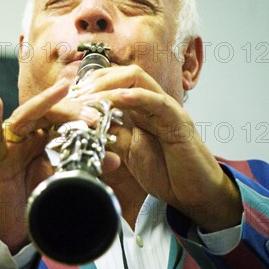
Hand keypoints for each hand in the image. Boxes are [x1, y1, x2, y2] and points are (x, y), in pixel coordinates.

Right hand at [0, 79, 98, 252]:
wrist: (11, 227)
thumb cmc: (36, 197)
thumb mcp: (65, 179)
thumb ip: (87, 167)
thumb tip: (114, 159)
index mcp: (45, 135)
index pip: (65, 114)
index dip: (84, 110)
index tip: (106, 111)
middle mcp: (27, 134)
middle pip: (49, 111)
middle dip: (72, 108)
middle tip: (93, 115)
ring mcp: (10, 143)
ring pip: (27, 115)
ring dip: (45, 103)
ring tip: (62, 89)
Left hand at [74, 65, 242, 231]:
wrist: (196, 194)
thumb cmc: (168, 172)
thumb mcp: (131, 152)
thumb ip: (113, 136)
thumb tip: (86, 127)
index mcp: (143, 109)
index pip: (117, 81)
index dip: (93, 84)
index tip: (72, 97)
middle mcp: (155, 103)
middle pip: (125, 74)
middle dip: (97, 80)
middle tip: (76, 97)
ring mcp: (167, 110)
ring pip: (139, 81)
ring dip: (110, 85)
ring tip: (88, 97)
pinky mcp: (178, 122)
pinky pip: (158, 103)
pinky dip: (138, 97)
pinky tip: (120, 98)